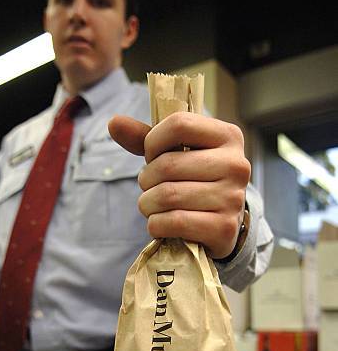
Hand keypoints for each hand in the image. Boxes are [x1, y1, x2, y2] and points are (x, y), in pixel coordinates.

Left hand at [109, 112, 250, 258]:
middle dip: (146, 179)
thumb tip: (113, 122)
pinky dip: (156, 225)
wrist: (222, 224)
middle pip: (168, 165)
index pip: (179, 124)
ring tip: (152, 206)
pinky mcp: (224, 228)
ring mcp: (232, 198)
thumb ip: (146, 138)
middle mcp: (237, 165)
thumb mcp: (175, 154)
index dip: (153, 142)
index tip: (151, 156)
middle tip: (149, 187)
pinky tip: (160, 224)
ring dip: (147, 204)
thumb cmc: (195, 181)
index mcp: (227, 136)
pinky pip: (174, 222)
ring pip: (168, 196)